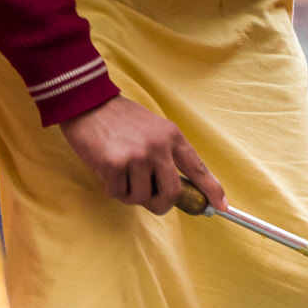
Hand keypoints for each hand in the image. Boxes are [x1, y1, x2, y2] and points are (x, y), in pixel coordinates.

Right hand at [60, 95, 223, 213]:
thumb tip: (178, 191)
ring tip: (121, 175)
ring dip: (130, 194)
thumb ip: (168, 155)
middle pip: (172, 193)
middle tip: (152, 203)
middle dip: (162, 205)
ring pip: (141, 197)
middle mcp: (158, 147)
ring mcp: (136, 156)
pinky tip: (106, 169)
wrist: (86, 101)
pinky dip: (111, 188)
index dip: (211, 190)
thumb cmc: (120, 119)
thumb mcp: (154, 129)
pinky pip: (117, 193)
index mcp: (172, 137)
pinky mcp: (113, 164)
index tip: (221, 206)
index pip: (198, 168)